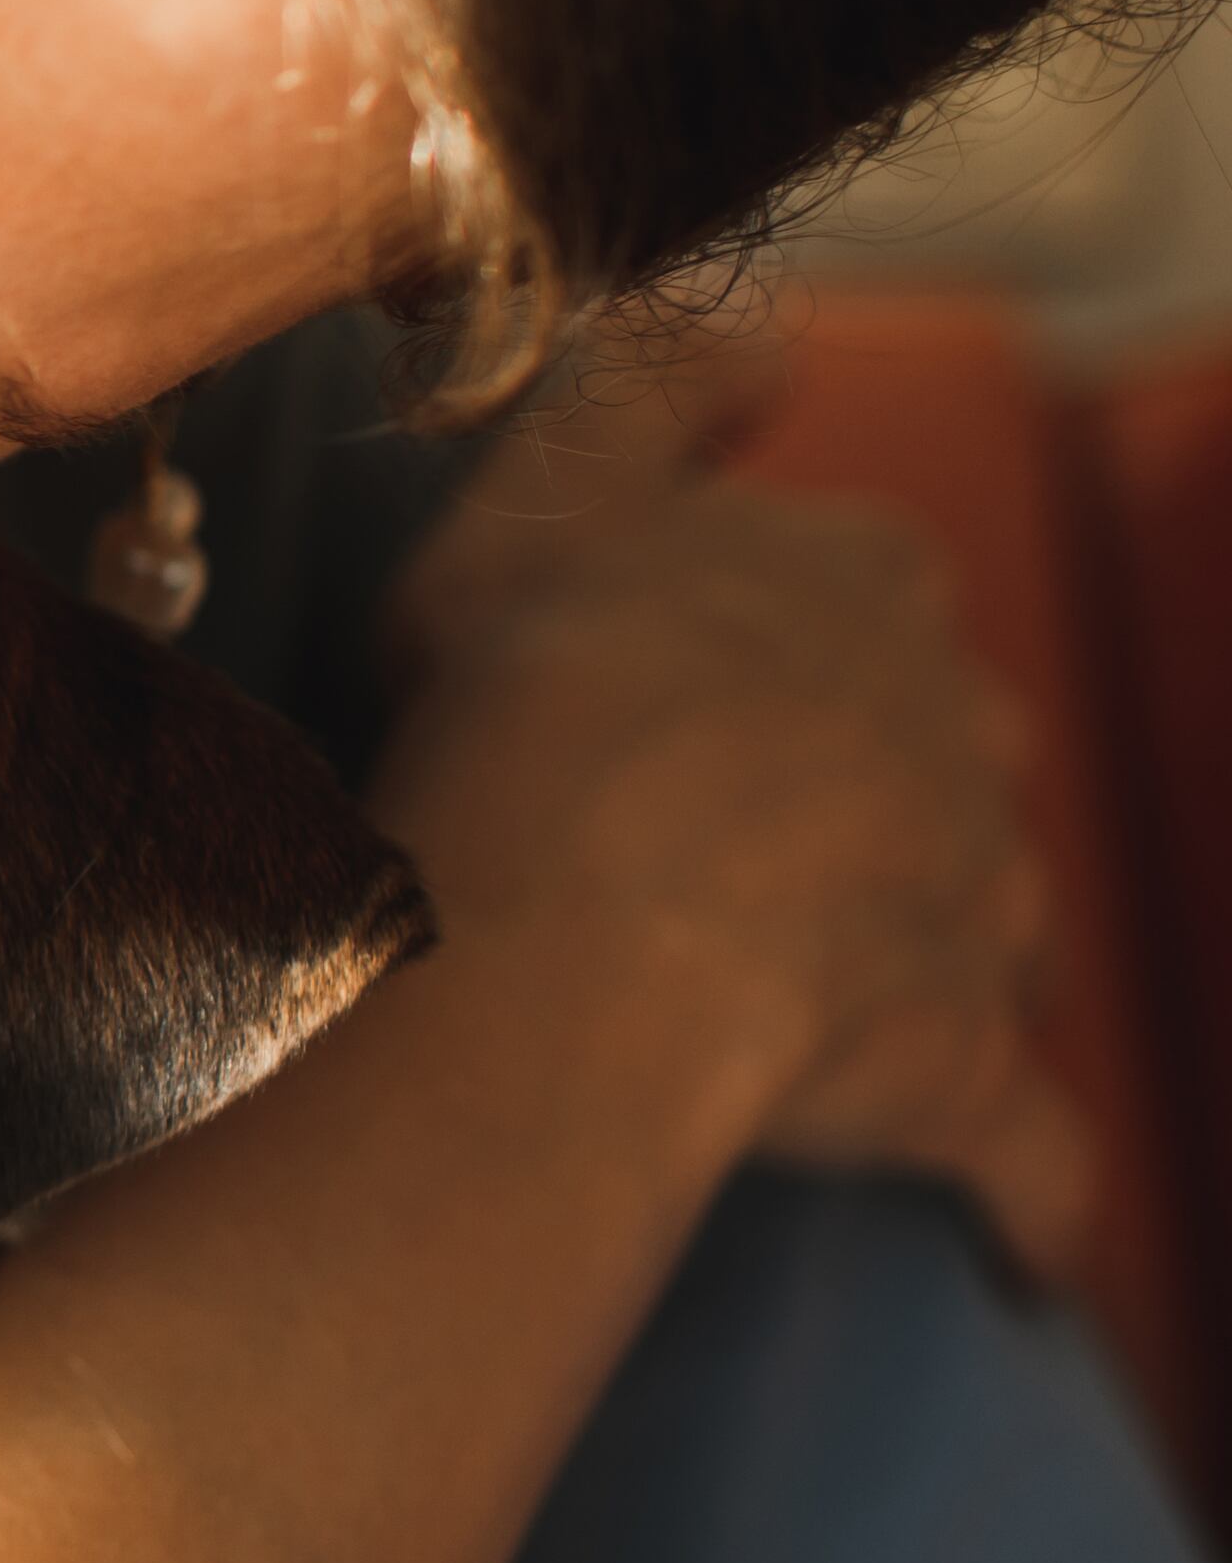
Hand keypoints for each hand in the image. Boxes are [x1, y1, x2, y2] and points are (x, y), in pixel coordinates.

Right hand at [368, 338, 1083, 1273]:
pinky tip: (1020, 1244)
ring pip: (974, 921)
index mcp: (864, 582)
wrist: (570, 924)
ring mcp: (976, 908)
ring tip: (792, 1014)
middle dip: (865, 787)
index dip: (763, 627)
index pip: (856, 579)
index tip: (668, 679)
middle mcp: (957, 726)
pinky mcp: (969, 1077)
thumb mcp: (549, 486)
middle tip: (712, 839)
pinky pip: (1028, 1150)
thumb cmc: (532, 695)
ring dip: (918, 955)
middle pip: (937, 746)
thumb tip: (774, 318)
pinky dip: (1031, 1191)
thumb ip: (655, 386)